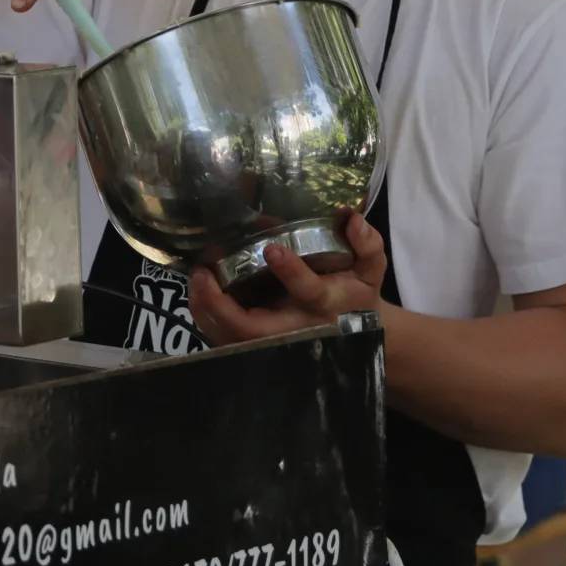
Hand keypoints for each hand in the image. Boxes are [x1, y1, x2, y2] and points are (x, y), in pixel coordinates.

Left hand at [188, 211, 388, 345]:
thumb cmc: (357, 294)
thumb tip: (350, 217)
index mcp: (324, 303)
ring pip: (234, 338)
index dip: (292, 272)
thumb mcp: (369, 268)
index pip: (309, 291)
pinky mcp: (260, 347)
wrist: (357, 332)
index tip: (272, 249)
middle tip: (204, 273)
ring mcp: (276, 342)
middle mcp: (297, 328)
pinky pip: (227, 342)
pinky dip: (209, 320)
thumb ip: (366, 244)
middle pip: (254, 329)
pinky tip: (198, 295)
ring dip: (208, 311)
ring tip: (197, 280)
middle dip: (222, 305)